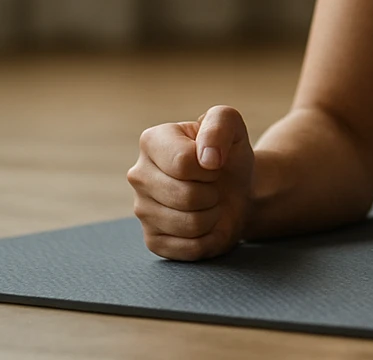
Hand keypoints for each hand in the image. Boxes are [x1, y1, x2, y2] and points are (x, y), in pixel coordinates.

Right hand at [128, 104, 255, 260]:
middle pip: (186, 196)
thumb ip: (220, 124)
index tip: (214, 162)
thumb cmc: (228, 153)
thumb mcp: (231, 124)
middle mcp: (138, 175)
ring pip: (190, 224)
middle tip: (213, 185)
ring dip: (213, 215)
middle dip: (212, 192)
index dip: (210, 167)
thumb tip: (208, 158)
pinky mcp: (153, 241)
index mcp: (151, 141)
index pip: (183, 163)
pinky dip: (209, 237)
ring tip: (209, 202)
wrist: (235, 188)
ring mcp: (142, 210)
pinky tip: (205, 223)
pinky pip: (190, 248)